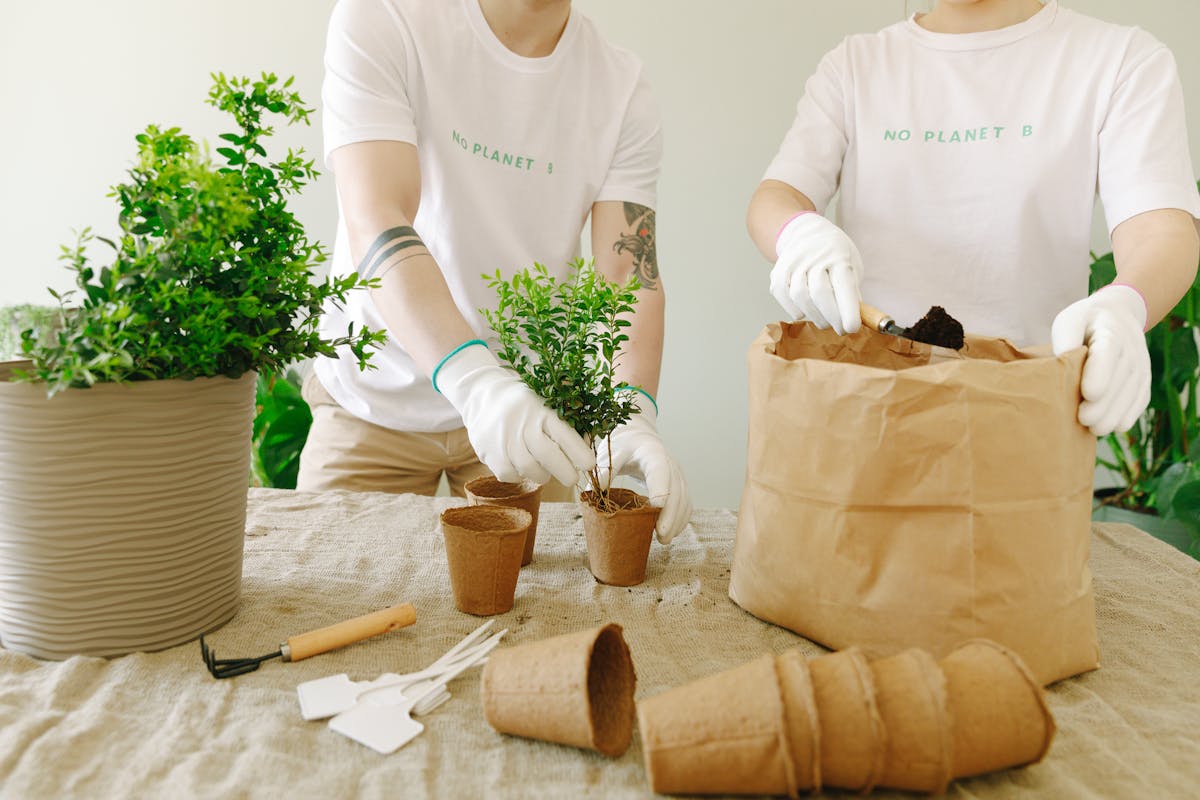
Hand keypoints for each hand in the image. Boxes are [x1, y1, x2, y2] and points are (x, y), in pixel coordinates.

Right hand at [436, 343, 594, 484]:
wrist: (482, 395)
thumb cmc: (525, 403)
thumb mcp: (545, 399)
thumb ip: (567, 417)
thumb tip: (588, 440)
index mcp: (541, 409)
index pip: (563, 433)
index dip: (578, 452)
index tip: (589, 464)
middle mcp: (522, 423)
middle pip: (547, 455)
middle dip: (565, 472)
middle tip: (572, 479)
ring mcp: (504, 439)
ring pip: (530, 469)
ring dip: (542, 475)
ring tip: (545, 470)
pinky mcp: (489, 453)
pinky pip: (511, 474)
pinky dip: (520, 475)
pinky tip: (521, 465)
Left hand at [597, 392, 691, 543]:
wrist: (638, 435)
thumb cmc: (622, 445)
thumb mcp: (611, 452)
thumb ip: (604, 469)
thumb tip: (595, 492)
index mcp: (652, 453)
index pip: (660, 470)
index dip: (660, 488)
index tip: (656, 508)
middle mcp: (670, 463)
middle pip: (676, 490)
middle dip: (671, 514)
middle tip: (661, 536)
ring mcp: (678, 474)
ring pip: (684, 498)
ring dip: (677, 521)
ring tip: (664, 540)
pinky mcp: (680, 484)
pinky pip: (686, 503)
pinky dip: (681, 518)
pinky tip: (671, 532)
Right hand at [769, 212, 862, 334]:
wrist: (806, 233)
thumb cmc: (835, 255)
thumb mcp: (851, 266)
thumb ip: (852, 292)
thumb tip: (853, 320)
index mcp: (838, 255)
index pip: (843, 284)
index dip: (848, 309)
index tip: (852, 328)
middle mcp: (814, 256)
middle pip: (820, 293)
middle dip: (832, 318)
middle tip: (840, 329)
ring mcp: (793, 262)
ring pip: (801, 297)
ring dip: (815, 316)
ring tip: (825, 321)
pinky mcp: (778, 272)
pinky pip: (784, 297)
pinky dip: (795, 310)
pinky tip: (806, 311)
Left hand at [1051, 284, 1149, 435]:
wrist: (1116, 316)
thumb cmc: (1084, 323)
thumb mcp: (1069, 321)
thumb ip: (1065, 339)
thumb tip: (1059, 363)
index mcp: (1110, 332)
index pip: (1108, 353)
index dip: (1100, 375)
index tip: (1089, 394)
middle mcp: (1131, 350)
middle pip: (1121, 380)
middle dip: (1104, 404)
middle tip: (1083, 420)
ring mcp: (1141, 366)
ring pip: (1132, 394)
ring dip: (1115, 414)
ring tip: (1094, 429)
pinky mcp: (1143, 380)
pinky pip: (1140, 400)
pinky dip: (1127, 415)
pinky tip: (1112, 427)